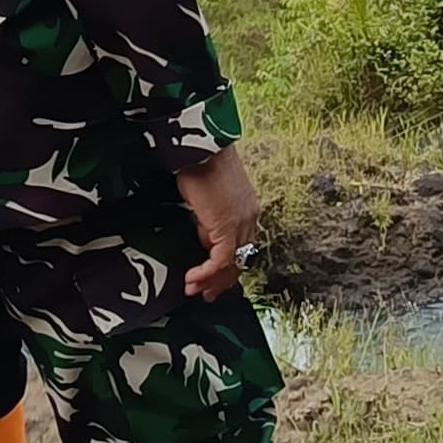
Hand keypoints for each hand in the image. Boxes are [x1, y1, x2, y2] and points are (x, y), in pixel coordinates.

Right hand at [176, 144, 260, 299]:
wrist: (202, 148)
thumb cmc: (200, 163)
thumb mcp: (206, 197)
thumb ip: (209, 218)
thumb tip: (204, 235)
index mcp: (247, 209)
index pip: (242, 246)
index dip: (228, 265)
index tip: (212, 277)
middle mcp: (250, 218)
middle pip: (242, 259)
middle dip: (223, 280)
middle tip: (207, 294)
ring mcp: (241, 223)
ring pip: (233, 264)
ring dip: (211, 281)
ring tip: (194, 290)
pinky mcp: (227, 227)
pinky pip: (221, 260)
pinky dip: (206, 273)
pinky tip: (192, 278)